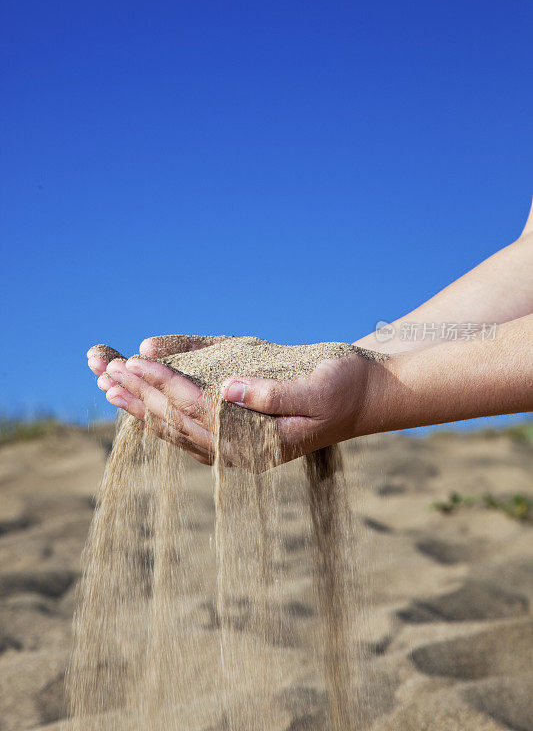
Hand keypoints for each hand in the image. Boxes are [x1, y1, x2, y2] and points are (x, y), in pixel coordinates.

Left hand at [96, 350, 374, 465]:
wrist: (367, 397)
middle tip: (106, 371)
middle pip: (178, 422)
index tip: (135, 362)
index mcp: (256, 444)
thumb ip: (275, 394)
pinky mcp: (239, 435)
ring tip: (111, 385)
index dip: (164, 385)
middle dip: (141, 395)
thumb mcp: (318, 389)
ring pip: (178, 427)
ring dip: (144, 405)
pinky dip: (164, 411)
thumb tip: (229, 388)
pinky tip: (144, 402)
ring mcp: (237, 446)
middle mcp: (240, 451)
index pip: (197, 411)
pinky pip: (191, 426)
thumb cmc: (346, 389)